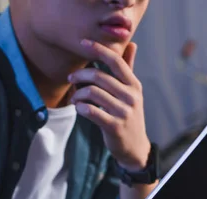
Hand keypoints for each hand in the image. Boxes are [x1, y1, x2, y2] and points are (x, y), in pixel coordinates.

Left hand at [69, 39, 149, 170]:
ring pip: (92, 93)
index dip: (98, 49)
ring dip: (78, 94)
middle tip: (71, 79)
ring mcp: (123, 112)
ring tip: (75, 98)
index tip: (83, 43)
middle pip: (100, 76)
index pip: (116, 61)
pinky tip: (79, 108)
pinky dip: (80, 107)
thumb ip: (129, 69)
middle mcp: (131, 97)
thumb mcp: (132, 92)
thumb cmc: (128, 115)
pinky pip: (90, 111)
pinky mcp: (114, 126)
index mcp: (134, 85)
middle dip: (80, 75)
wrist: (135, 147)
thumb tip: (132, 44)